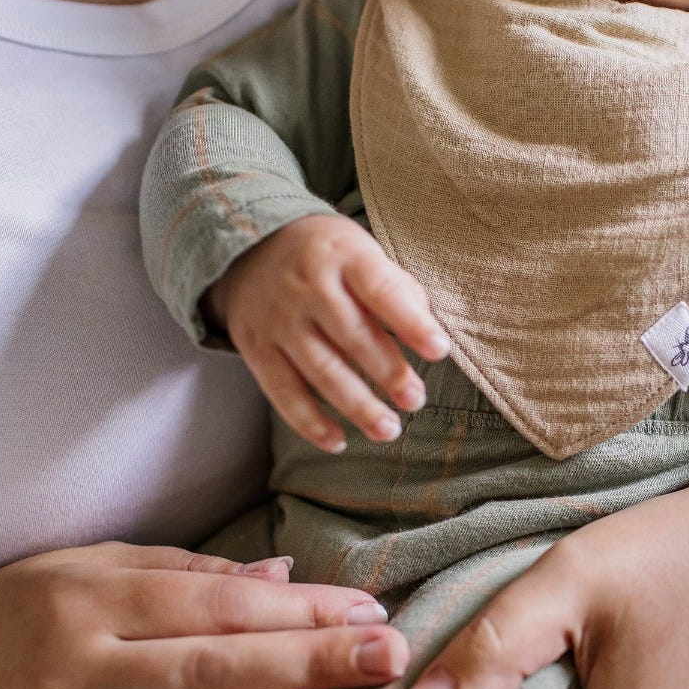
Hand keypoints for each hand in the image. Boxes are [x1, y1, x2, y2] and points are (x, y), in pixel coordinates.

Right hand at [205, 215, 450, 452]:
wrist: (249, 247)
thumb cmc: (328, 256)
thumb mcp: (361, 250)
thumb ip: (395, 287)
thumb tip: (428, 330)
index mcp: (342, 254)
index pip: (381, 291)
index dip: (411, 323)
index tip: (440, 351)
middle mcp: (307, 285)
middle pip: (352, 336)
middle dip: (388, 373)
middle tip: (416, 400)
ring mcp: (277, 318)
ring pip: (321, 370)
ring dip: (357, 406)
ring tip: (389, 429)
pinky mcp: (254, 347)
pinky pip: (282, 391)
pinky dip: (310, 422)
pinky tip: (338, 441)